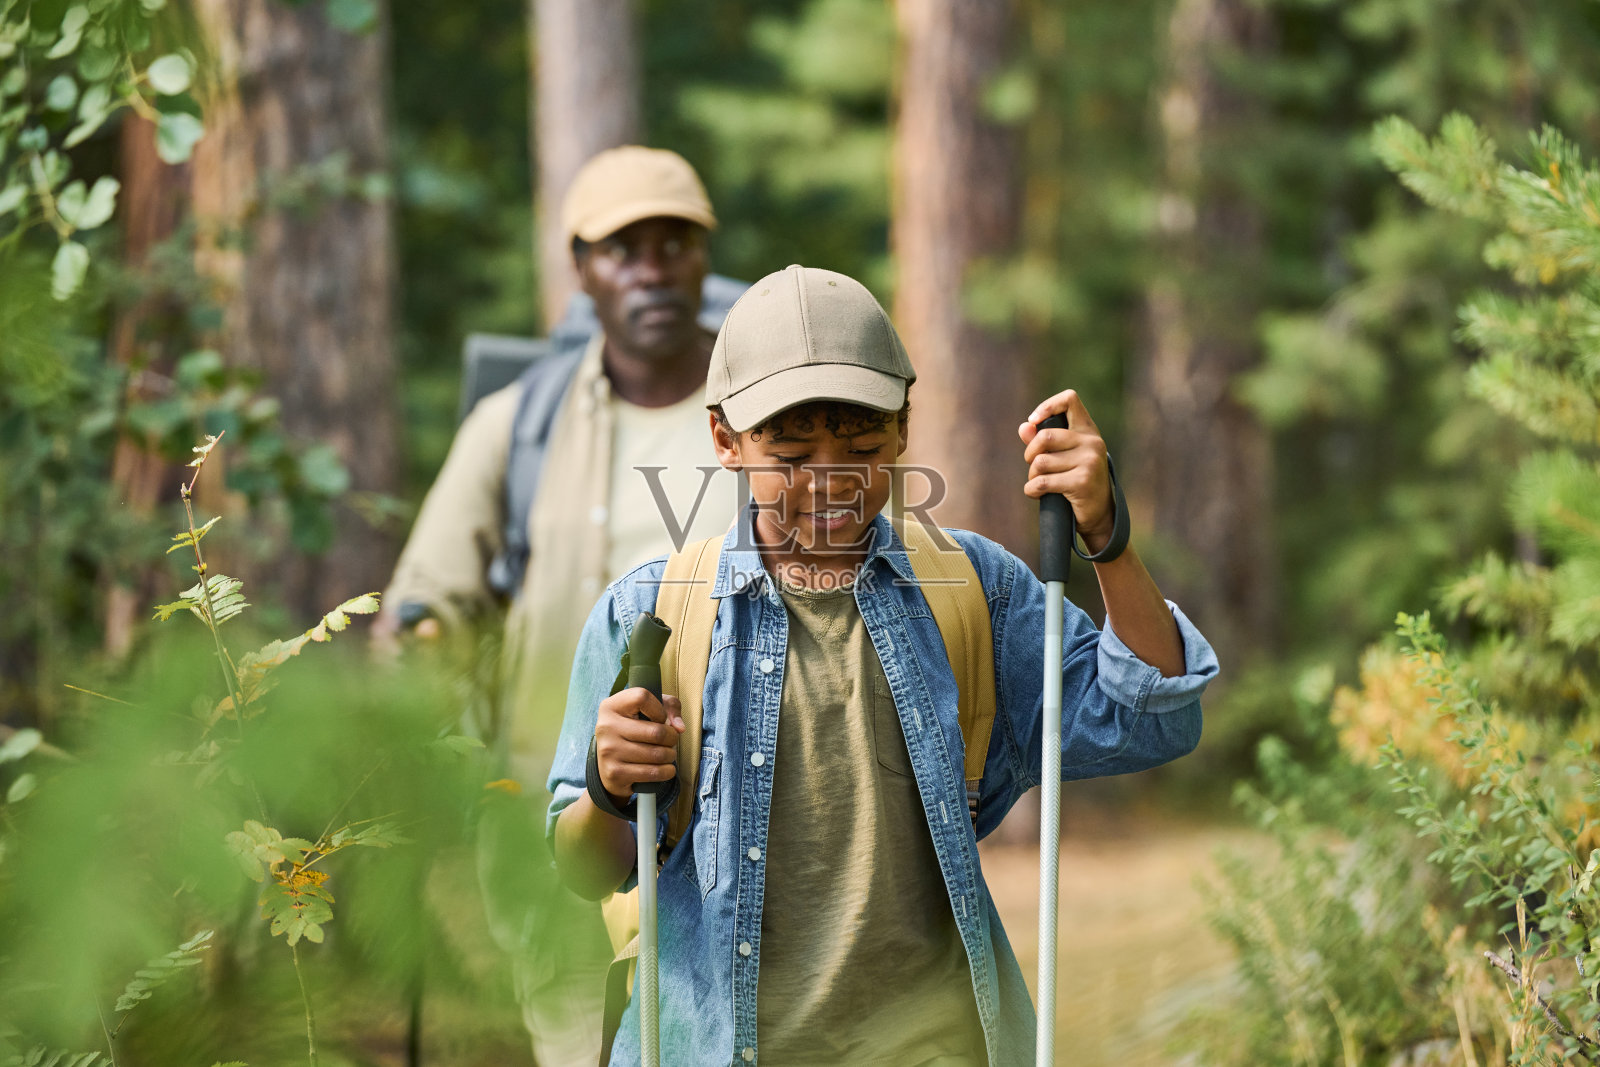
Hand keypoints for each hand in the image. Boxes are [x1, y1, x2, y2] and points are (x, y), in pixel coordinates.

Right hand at [593, 688, 684, 800]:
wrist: (609, 766)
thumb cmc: (634, 732)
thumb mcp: (648, 711)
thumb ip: (669, 707)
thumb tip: (679, 728)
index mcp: (611, 706)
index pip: (642, 697)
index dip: (659, 709)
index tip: (661, 718)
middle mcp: (606, 726)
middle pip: (656, 731)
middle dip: (672, 738)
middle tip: (671, 740)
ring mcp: (609, 751)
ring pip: (657, 754)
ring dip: (670, 755)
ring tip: (667, 754)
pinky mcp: (614, 773)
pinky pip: (653, 772)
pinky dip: (667, 772)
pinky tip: (665, 769)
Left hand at [1018, 389, 1114, 551]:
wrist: (1099, 515)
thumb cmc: (1076, 481)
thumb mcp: (1062, 458)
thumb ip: (1042, 441)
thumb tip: (1025, 426)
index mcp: (1088, 431)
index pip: (1070, 400)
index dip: (1047, 406)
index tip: (1035, 421)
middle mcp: (1092, 442)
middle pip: (1044, 436)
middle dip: (1030, 454)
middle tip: (1034, 468)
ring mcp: (1090, 461)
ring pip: (1040, 462)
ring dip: (1032, 476)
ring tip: (1040, 484)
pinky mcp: (1082, 482)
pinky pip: (1042, 482)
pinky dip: (1032, 490)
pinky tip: (1037, 494)